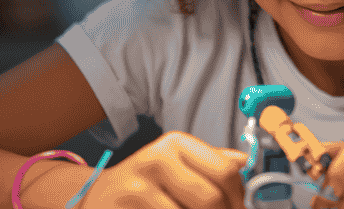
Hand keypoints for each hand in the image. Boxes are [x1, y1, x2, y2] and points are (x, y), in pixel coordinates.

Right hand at [80, 131, 248, 208]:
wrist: (96, 195)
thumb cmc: (147, 181)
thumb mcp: (178, 162)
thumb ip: (214, 162)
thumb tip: (247, 165)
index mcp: (175, 144)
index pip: (226, 171)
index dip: (241, 198)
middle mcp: (155, 160)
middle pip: (210, 199)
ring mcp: (137, 189)